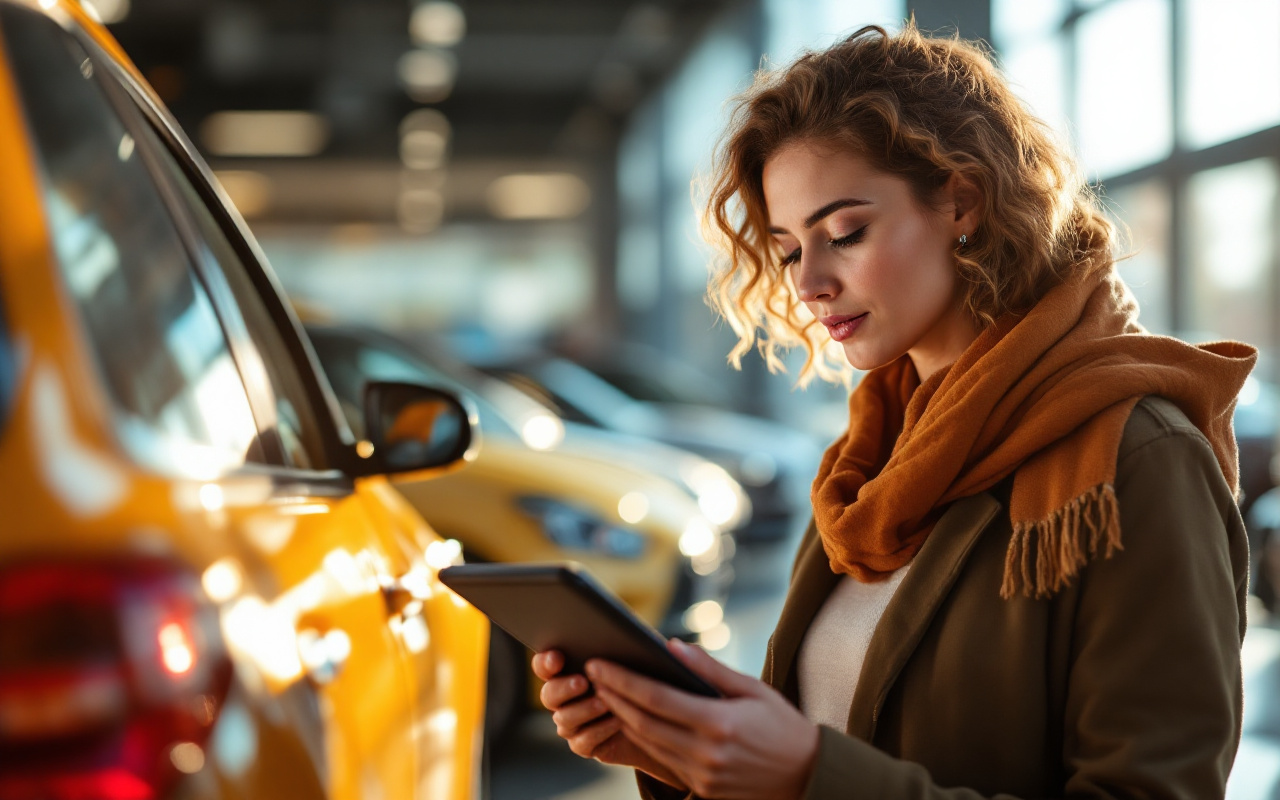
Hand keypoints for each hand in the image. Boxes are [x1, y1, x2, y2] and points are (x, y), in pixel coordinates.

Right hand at [531, 649, 688, 789]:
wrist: (655, 719)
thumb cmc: (642, 679)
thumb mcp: (636, 657)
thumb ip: (626, 644)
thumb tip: (631, 634)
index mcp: (567, 671)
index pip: (544, 665)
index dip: (546, 661)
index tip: (558, 657)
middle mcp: (563, 698)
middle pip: (548, 694)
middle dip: (563, 687)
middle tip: (582, 681)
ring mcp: (571, 722)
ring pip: (563, 719)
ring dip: (583, 710)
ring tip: (604, 702)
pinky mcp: (584, 744)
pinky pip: (582, 741)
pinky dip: (599, 730)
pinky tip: (617, 721)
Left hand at [587, 639, 819, 799]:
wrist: (807, 775)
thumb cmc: (782, 725)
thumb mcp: (752, 689)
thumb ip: (710, 670)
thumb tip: (671, 647)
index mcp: (719, 723)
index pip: (656, 699)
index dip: (622, 681)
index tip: (599, 664)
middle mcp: (707, 753)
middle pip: (643, 723)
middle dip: (613, 697)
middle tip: (593, 675)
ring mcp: (702, 775)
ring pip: (648, 744)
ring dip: (622, 718)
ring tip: (605, 693)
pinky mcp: (702, 789)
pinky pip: (663, 760)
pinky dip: (643, 739)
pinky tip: (632, 720)